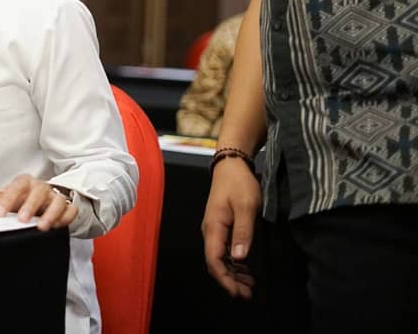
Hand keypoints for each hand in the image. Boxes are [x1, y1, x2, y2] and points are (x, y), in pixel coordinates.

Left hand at [0, 174, 77, 230]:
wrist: (41, 200)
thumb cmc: (18, 199)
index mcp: (23, 183)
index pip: (15, 186)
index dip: (7, 198)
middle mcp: (40, 187)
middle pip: (38, 191)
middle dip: (30, 205)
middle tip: (22, 220)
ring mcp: (55, 196)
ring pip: (57, 200)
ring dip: (50, 213)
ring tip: (42, 228)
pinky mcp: (68, 207)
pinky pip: (71, 210)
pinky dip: (66, 218)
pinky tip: (59, 227)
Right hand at [202, 157, 260, 298]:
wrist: (231, 165)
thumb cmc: (238, 183)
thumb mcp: (246, 206)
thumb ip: (243, 232)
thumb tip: (239, 258)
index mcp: (214, 227)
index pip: (214, 260)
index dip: (225, 279)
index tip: (238, 292)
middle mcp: (210, 231)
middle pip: (215, 262)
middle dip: (230, 280)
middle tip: (248, 293)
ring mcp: (214, 229)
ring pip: (219, 258)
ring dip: (233, 273)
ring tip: (250, 284)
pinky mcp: (221, 226)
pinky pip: (223, 250)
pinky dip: (233, 263)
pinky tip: (245, 268)